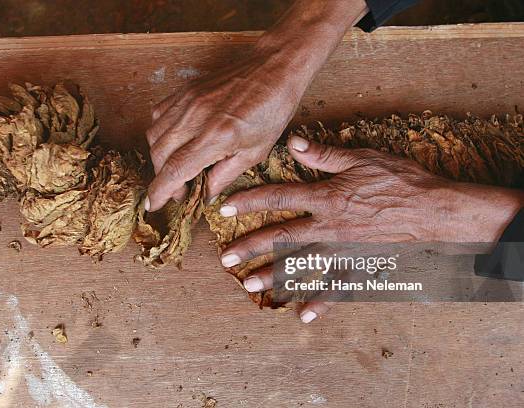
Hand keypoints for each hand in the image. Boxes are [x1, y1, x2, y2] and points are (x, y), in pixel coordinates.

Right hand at [145, 52, 302, 208]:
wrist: (274, 68)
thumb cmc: (271, 110)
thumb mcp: (255, 153)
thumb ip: (226, 176)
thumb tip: (207, 195)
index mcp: (216, 137)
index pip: (175, 170)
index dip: (160, 191)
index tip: (153, 205)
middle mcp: (195, 118)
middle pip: (159, 155)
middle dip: (163, 178)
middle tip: (181, 189)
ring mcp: (187, 101)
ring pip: (154, 136)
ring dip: (160, 157)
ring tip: (178, 166)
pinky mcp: (185, 90)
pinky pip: (158, 115)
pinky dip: (161, 133)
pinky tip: (177, 141)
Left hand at [219, 136, 523, 321]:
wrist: (435, 211)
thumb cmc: (401, 181)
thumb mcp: (361, 159)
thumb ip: (324, 155)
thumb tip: (294, 142)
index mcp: (325, 198)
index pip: (278, 198)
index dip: (249, 201)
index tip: (225, 209)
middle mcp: (327, 227)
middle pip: (281, 237)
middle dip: (250, 247)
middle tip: (226, 259)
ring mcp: (342, 251)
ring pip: (300, 265)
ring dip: (273, 277)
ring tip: (248, 286)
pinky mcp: (360, 267)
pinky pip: (336, 289)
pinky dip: (320, 303)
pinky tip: (303, 315)